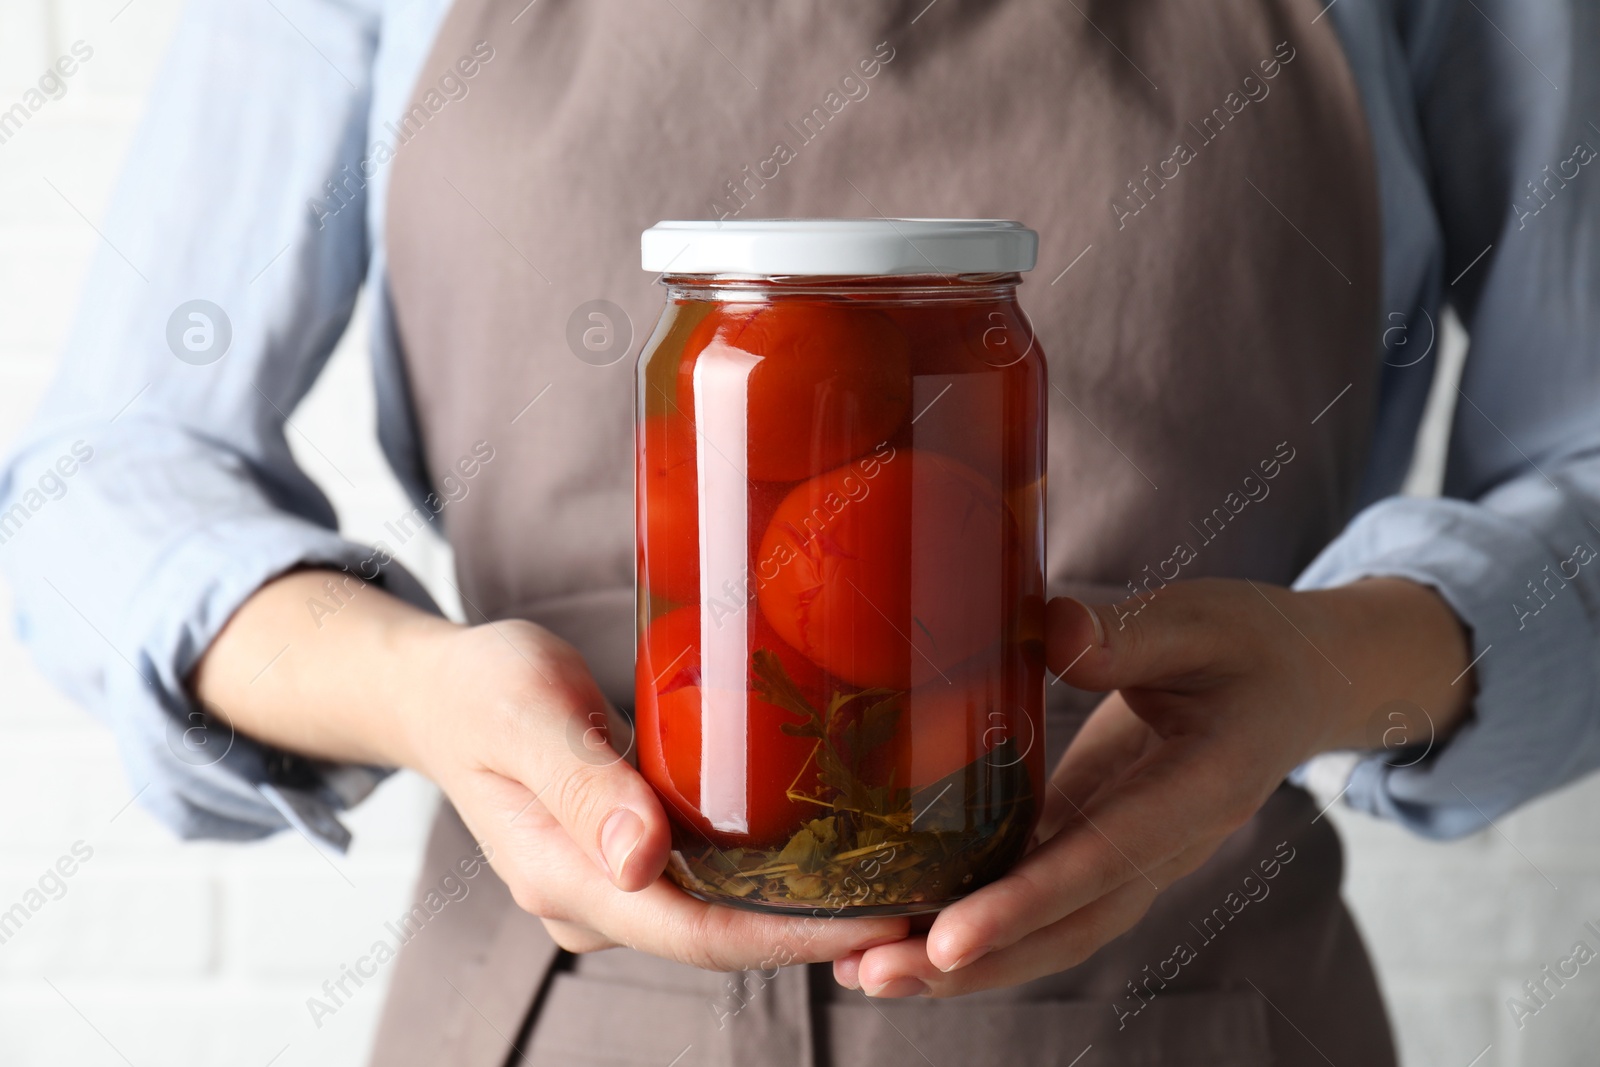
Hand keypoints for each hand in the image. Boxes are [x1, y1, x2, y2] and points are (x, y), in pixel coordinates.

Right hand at [400, 618, 908, 966]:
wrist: (440, 691)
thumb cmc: (481, 688)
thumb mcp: (524, 714)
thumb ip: (581, 783)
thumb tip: (640, 861)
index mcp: (564, 877)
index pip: (696, 931)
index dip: (792, 936)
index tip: (880, 920)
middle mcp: (593, 898)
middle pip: (722, 938)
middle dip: (819, 934)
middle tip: (923, 907)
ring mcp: (611, 883)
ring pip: (722, 915)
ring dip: (807, 910)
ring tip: (902, 885)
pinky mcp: (628, 857)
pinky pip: (711, 882)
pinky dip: (774, 876)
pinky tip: (838, 852)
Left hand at [834, 576, 1471, 997]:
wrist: (1296, 683)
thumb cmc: (1250, 644)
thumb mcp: (1202, 622)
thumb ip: (1133, 633)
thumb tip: (1053, 634)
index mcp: (1196, 792)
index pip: (1103, 859)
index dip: (1024, 902)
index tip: (949, 939)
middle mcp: (1164, 847)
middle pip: (1066, 927)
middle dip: (970, 960)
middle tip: (873, 973)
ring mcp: (1131, 857)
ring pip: (1049, 932)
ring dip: (960, 962)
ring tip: (864, 972)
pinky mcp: (1098, 844)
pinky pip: (1039, 900)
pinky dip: (974, 923)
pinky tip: (900, 930)